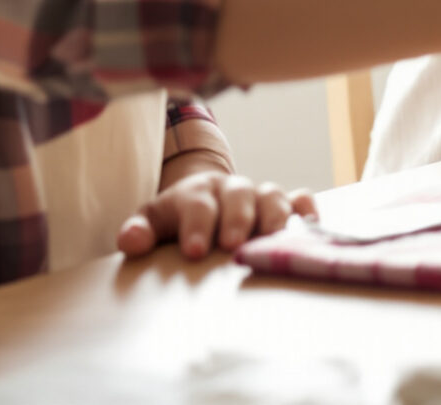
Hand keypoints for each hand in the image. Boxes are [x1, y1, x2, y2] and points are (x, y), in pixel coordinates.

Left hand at [118, 168, 313, 261]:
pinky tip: (309, 226)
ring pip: (272, 195)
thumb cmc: (175, 221)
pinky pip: (301, 199)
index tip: (194, 251)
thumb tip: (131, 242)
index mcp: (196, 191)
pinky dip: (307, 209)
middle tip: (233, 246)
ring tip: (273, 241)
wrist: (202, 201)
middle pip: (238, 194)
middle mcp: (230, 188)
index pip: (197, 203)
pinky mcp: (284, 203)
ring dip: (274, 216)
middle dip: (237, 219)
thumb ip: (139, 232)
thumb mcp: (151, 222)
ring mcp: (259, 194)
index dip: (197, 225)